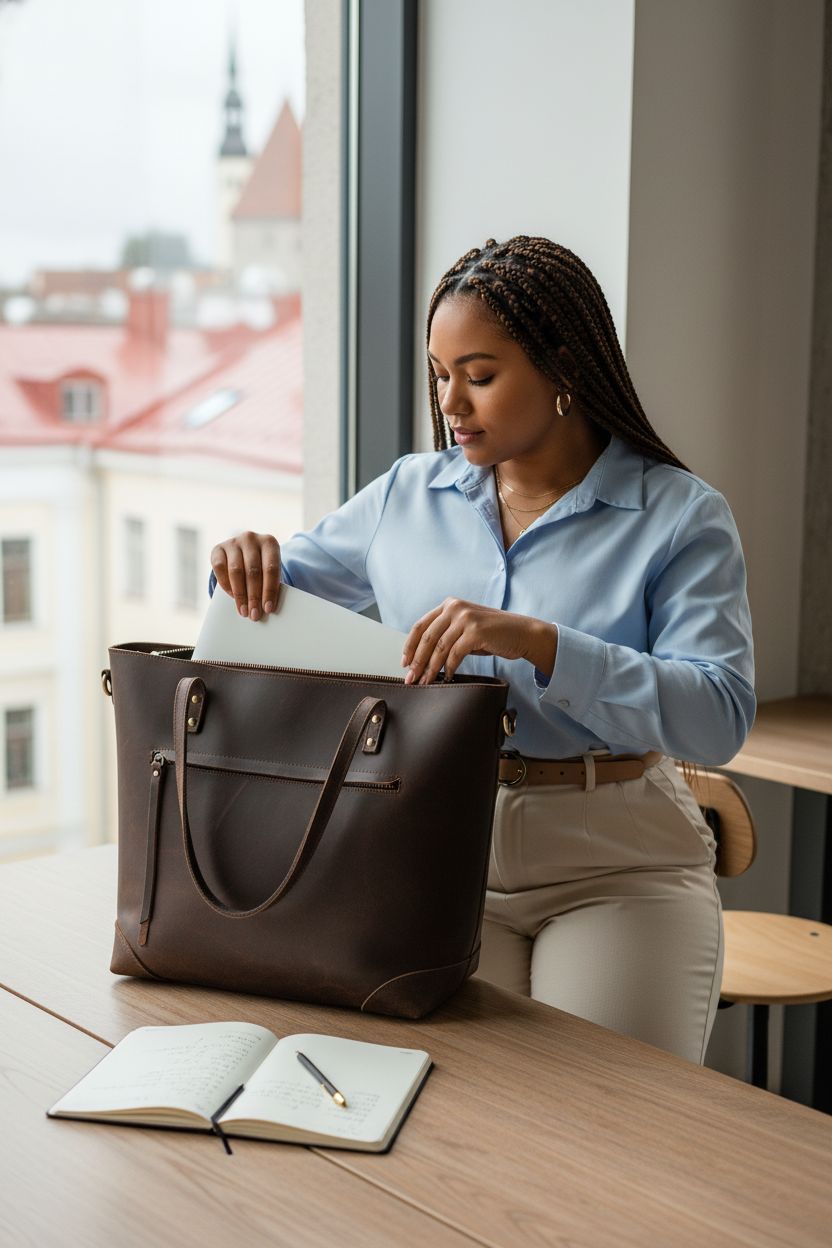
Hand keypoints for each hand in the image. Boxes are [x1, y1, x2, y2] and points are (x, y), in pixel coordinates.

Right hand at [210, 532, 280, 620]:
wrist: (243, 552)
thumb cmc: (261, 565)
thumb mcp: (269, 570)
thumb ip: (269, 583)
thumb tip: (267, 608)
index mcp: (269, 542)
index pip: (271, 569)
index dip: (269, 590)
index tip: (268, 608)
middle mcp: (251, 538)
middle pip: (253, 571)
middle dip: (254, 596)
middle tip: (254, 614)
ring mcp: (233, 542)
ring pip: (236, 571)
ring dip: (240, 594)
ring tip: (243, 610)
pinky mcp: (218, 548)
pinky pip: (220, 568)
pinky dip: (226, 585)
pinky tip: (232, 597)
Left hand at [402, 598, 557, 684]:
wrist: (522, 633)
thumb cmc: (494, 634)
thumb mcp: (466, 627)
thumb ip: (447, 633)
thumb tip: (422, 656)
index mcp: (449, 605)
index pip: (421, 625)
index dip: (410, 646)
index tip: (404, 663)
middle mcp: (455, 608)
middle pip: (427, 638)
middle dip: (417, 661)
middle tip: (410, 678)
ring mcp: (465, 618)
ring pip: (439, 648)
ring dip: (430, 668)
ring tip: (425, 682)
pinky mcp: (475, 631)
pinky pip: (454, 654)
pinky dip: (448, 668)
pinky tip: (446, 678)